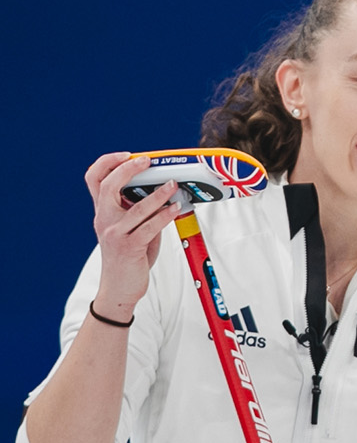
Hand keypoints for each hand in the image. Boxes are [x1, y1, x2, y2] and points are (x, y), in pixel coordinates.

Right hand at [85, 153, 181, 320]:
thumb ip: (140, 206)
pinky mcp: (128, 247)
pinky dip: (165, 215)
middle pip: (108, 186)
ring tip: (173, 184)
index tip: (126, 154)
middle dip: (128, 169)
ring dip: (158, 193)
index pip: (94, 179)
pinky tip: (175, 208)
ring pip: (135, 207)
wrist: (119, 288)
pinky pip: (149, 226)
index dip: (107, 162)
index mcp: (103, 211)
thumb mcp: (129, 225)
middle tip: (147, 161)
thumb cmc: (129, 254)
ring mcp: (115, 233)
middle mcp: (104, 219)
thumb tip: (164, 186)